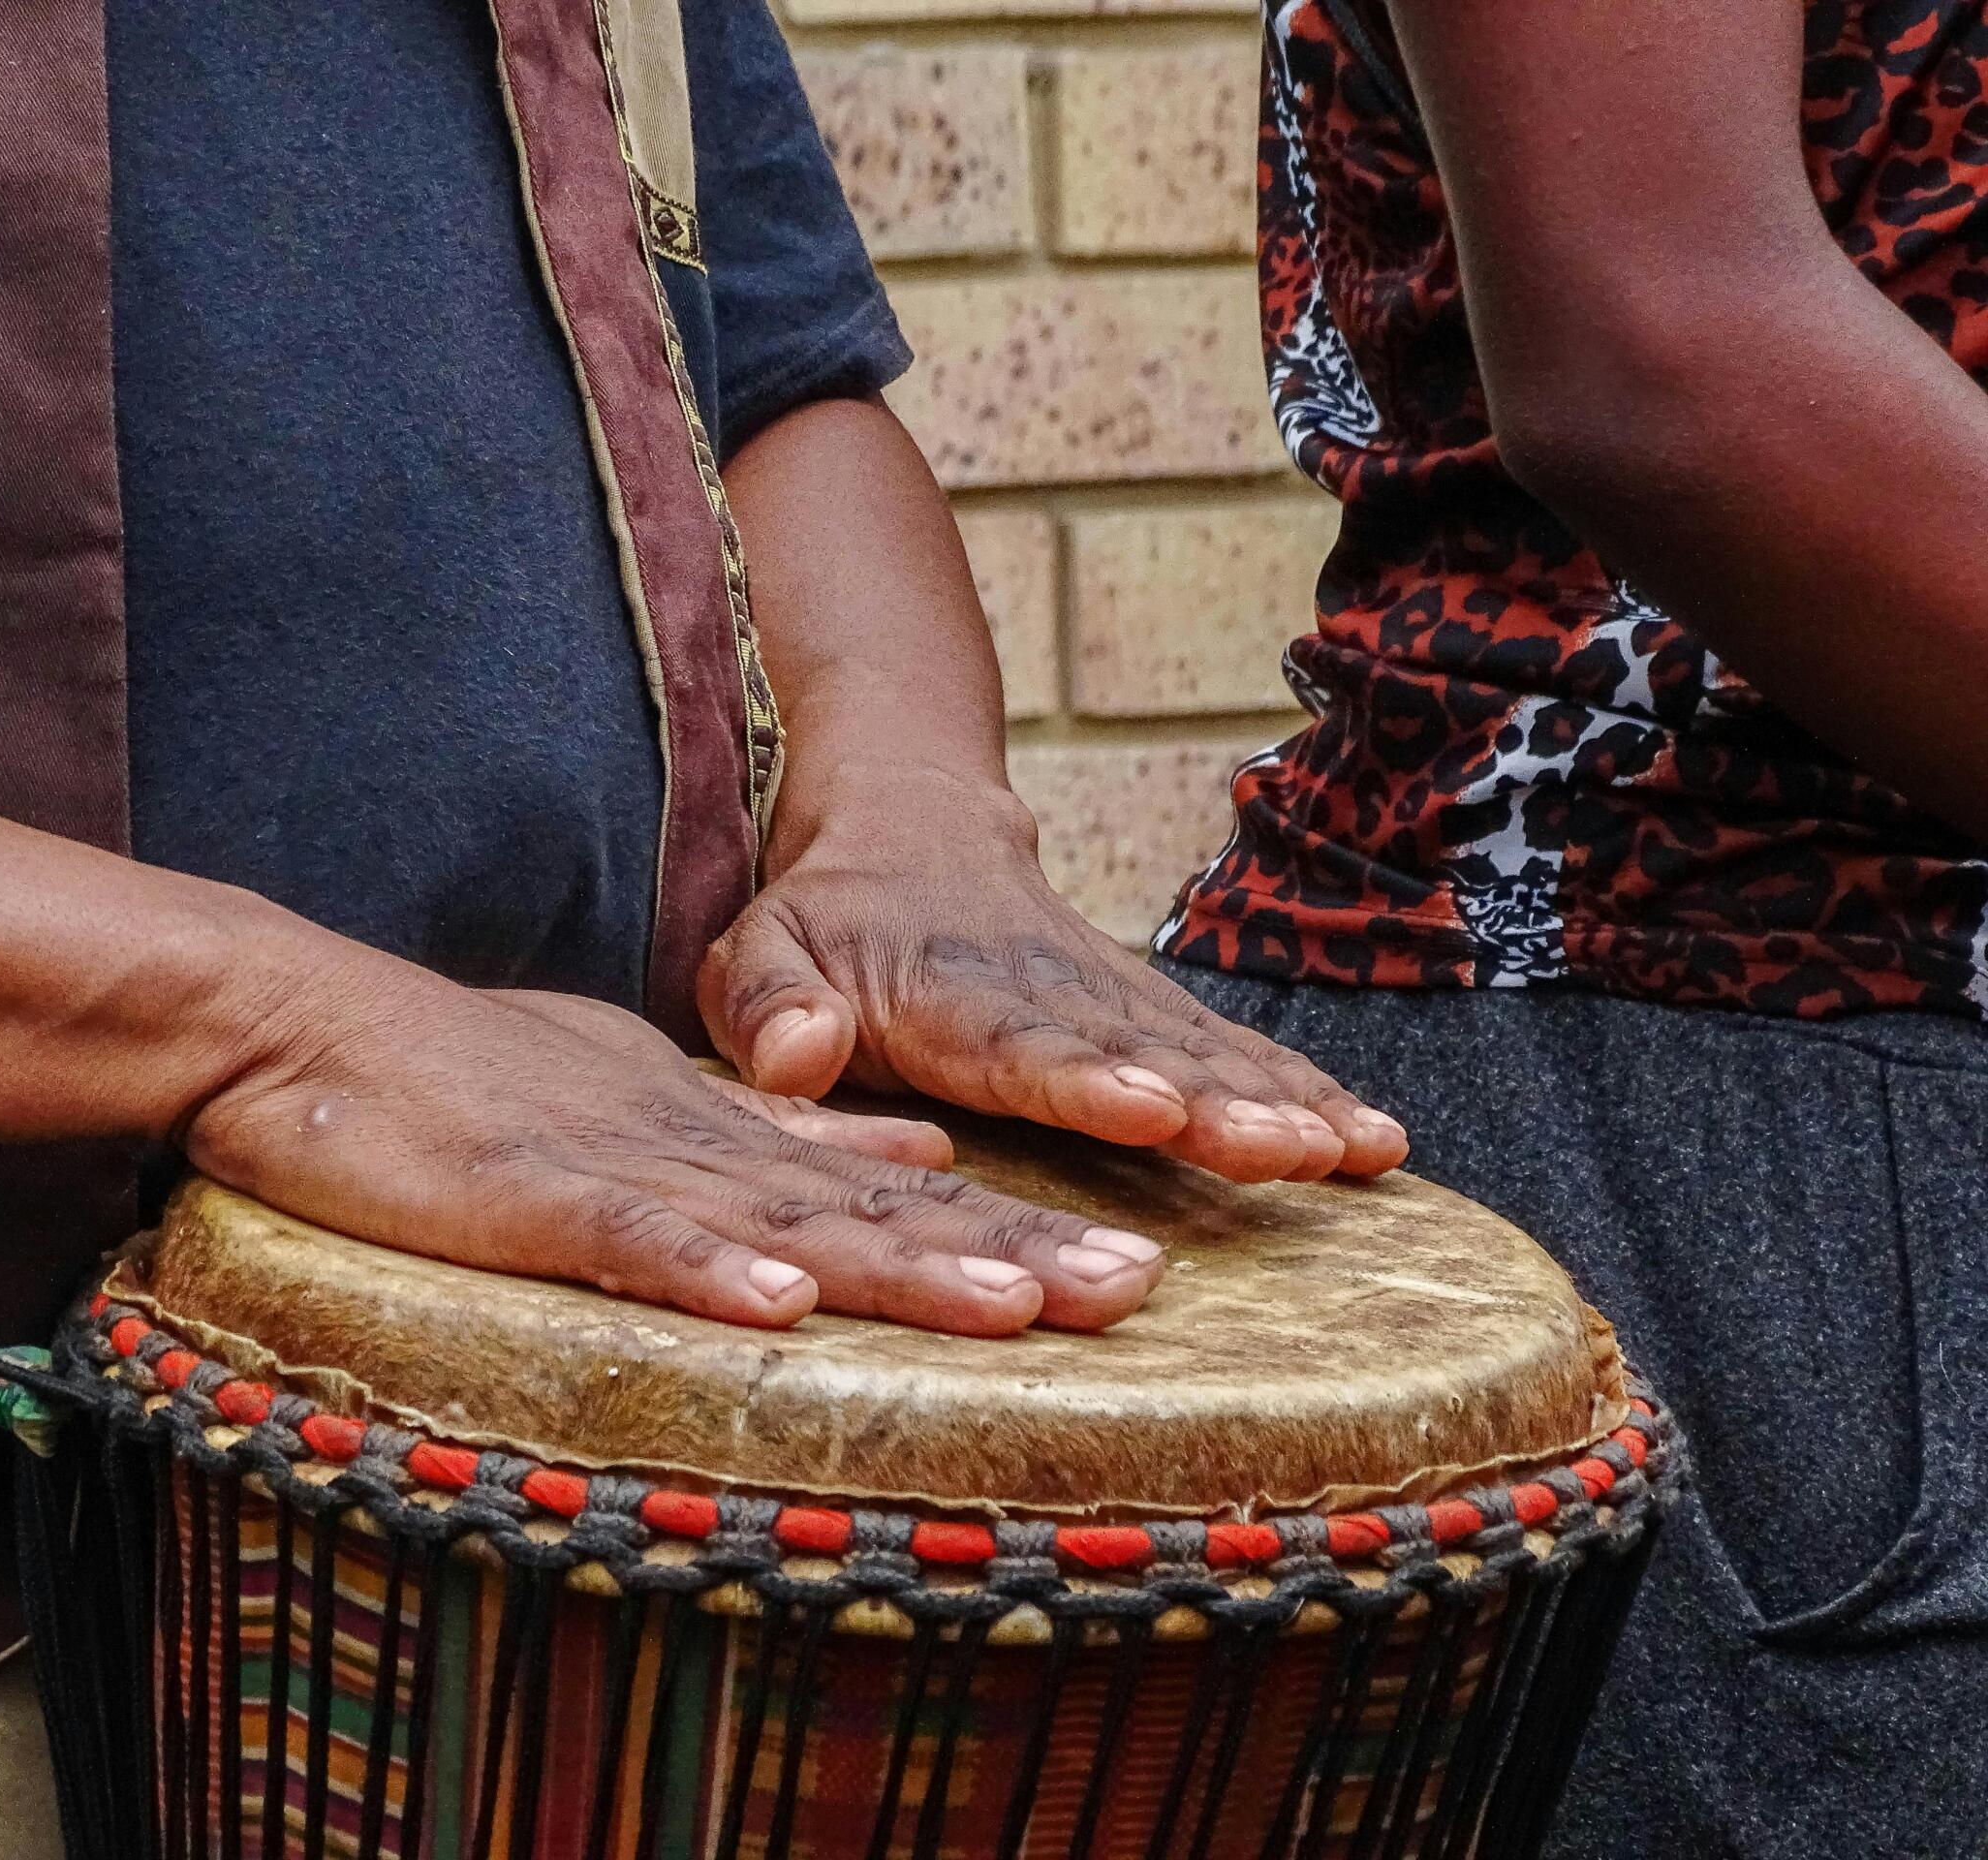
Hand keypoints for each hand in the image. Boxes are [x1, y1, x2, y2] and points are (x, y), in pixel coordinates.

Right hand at [183, 956, 1166, 1334]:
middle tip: (1136, 1291)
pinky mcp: (524, 1192)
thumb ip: (775, 1133)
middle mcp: (697, 1147)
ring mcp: (615, 1165)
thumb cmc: (465, 1080)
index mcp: (725, 1135)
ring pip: (781, 1220)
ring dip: (902, 1262)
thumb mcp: (648, 1099)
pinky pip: (623, 1237)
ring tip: (1025, 1304)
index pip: (891, 1189)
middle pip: (874, 1207)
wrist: (306, 1024)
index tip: (1129, 1278)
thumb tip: (913, 1148)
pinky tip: (782, 1303)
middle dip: (1009, 1253)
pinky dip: (702, 1270)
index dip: (1009, 1231)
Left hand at [699, 773, 1408, 1182]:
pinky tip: (1374, 1141)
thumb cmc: (820, 920)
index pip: (1019, 1042)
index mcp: (944, 995)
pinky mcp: (1149, 1006)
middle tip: (1297, 1151)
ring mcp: (1109, 995)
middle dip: (1222, 1104)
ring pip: (1205, 1049)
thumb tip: (794, 1058)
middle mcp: (1045, 991)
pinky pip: (1232, 1049)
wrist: (911, 825)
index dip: (1086, 1079)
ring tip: (1358, 1152)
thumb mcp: (751, 952)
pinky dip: (1303, 1089)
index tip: (1152, 1111)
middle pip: (1142, 1052)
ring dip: (1282, 1101)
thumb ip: (760, 1005)